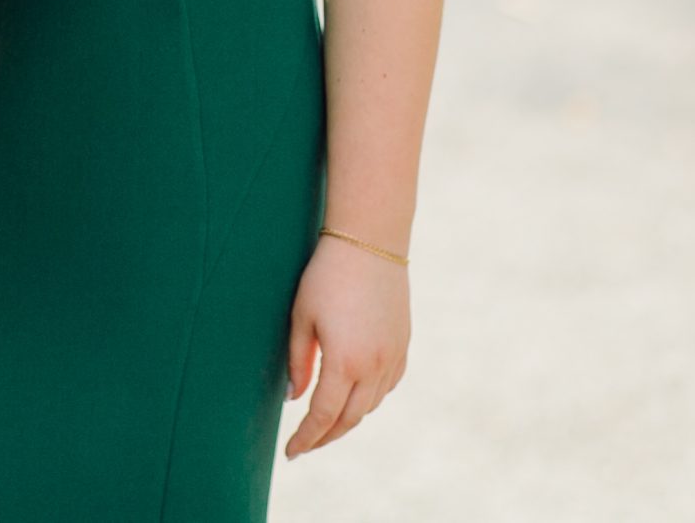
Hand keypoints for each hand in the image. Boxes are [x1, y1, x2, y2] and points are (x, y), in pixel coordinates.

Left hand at [282, 233, 409, 458]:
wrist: (370, 241)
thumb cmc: (327, 275)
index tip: (290, 453)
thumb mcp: (301, 317)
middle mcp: (374, 366)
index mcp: (345, 362)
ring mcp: (393, 356)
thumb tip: (295, 398)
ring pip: (371, 405)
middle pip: (350, 419)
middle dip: (326, 437)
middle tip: (306, 445)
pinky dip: (370, 399)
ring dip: (348, 419)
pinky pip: (388, 385)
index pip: (323, 416)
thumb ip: (298, 362)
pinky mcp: (403, 344)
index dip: (306, 438)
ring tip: (326, 423)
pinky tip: (356, 396)